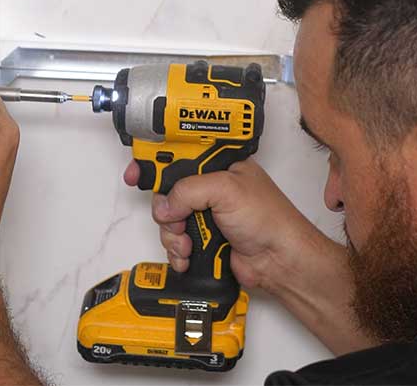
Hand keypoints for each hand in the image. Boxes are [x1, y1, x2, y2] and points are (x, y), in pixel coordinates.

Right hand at [123, 158, 312, 290]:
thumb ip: (188, 191)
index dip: (155, 162)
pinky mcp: (204, 239)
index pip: (179, 156)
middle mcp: (211, 187)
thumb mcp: (226, 190)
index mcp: (219, 165)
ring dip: (172, 235)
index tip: (137, 173)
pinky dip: (176, 252)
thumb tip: (165, 205)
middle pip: (167, 191)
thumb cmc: (270, 219)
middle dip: (166, 209)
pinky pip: (175, 242)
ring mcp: (206, 214)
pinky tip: (188, 257)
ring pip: (167, 220)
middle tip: (174, 219)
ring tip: (188, 244)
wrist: (280, 261)